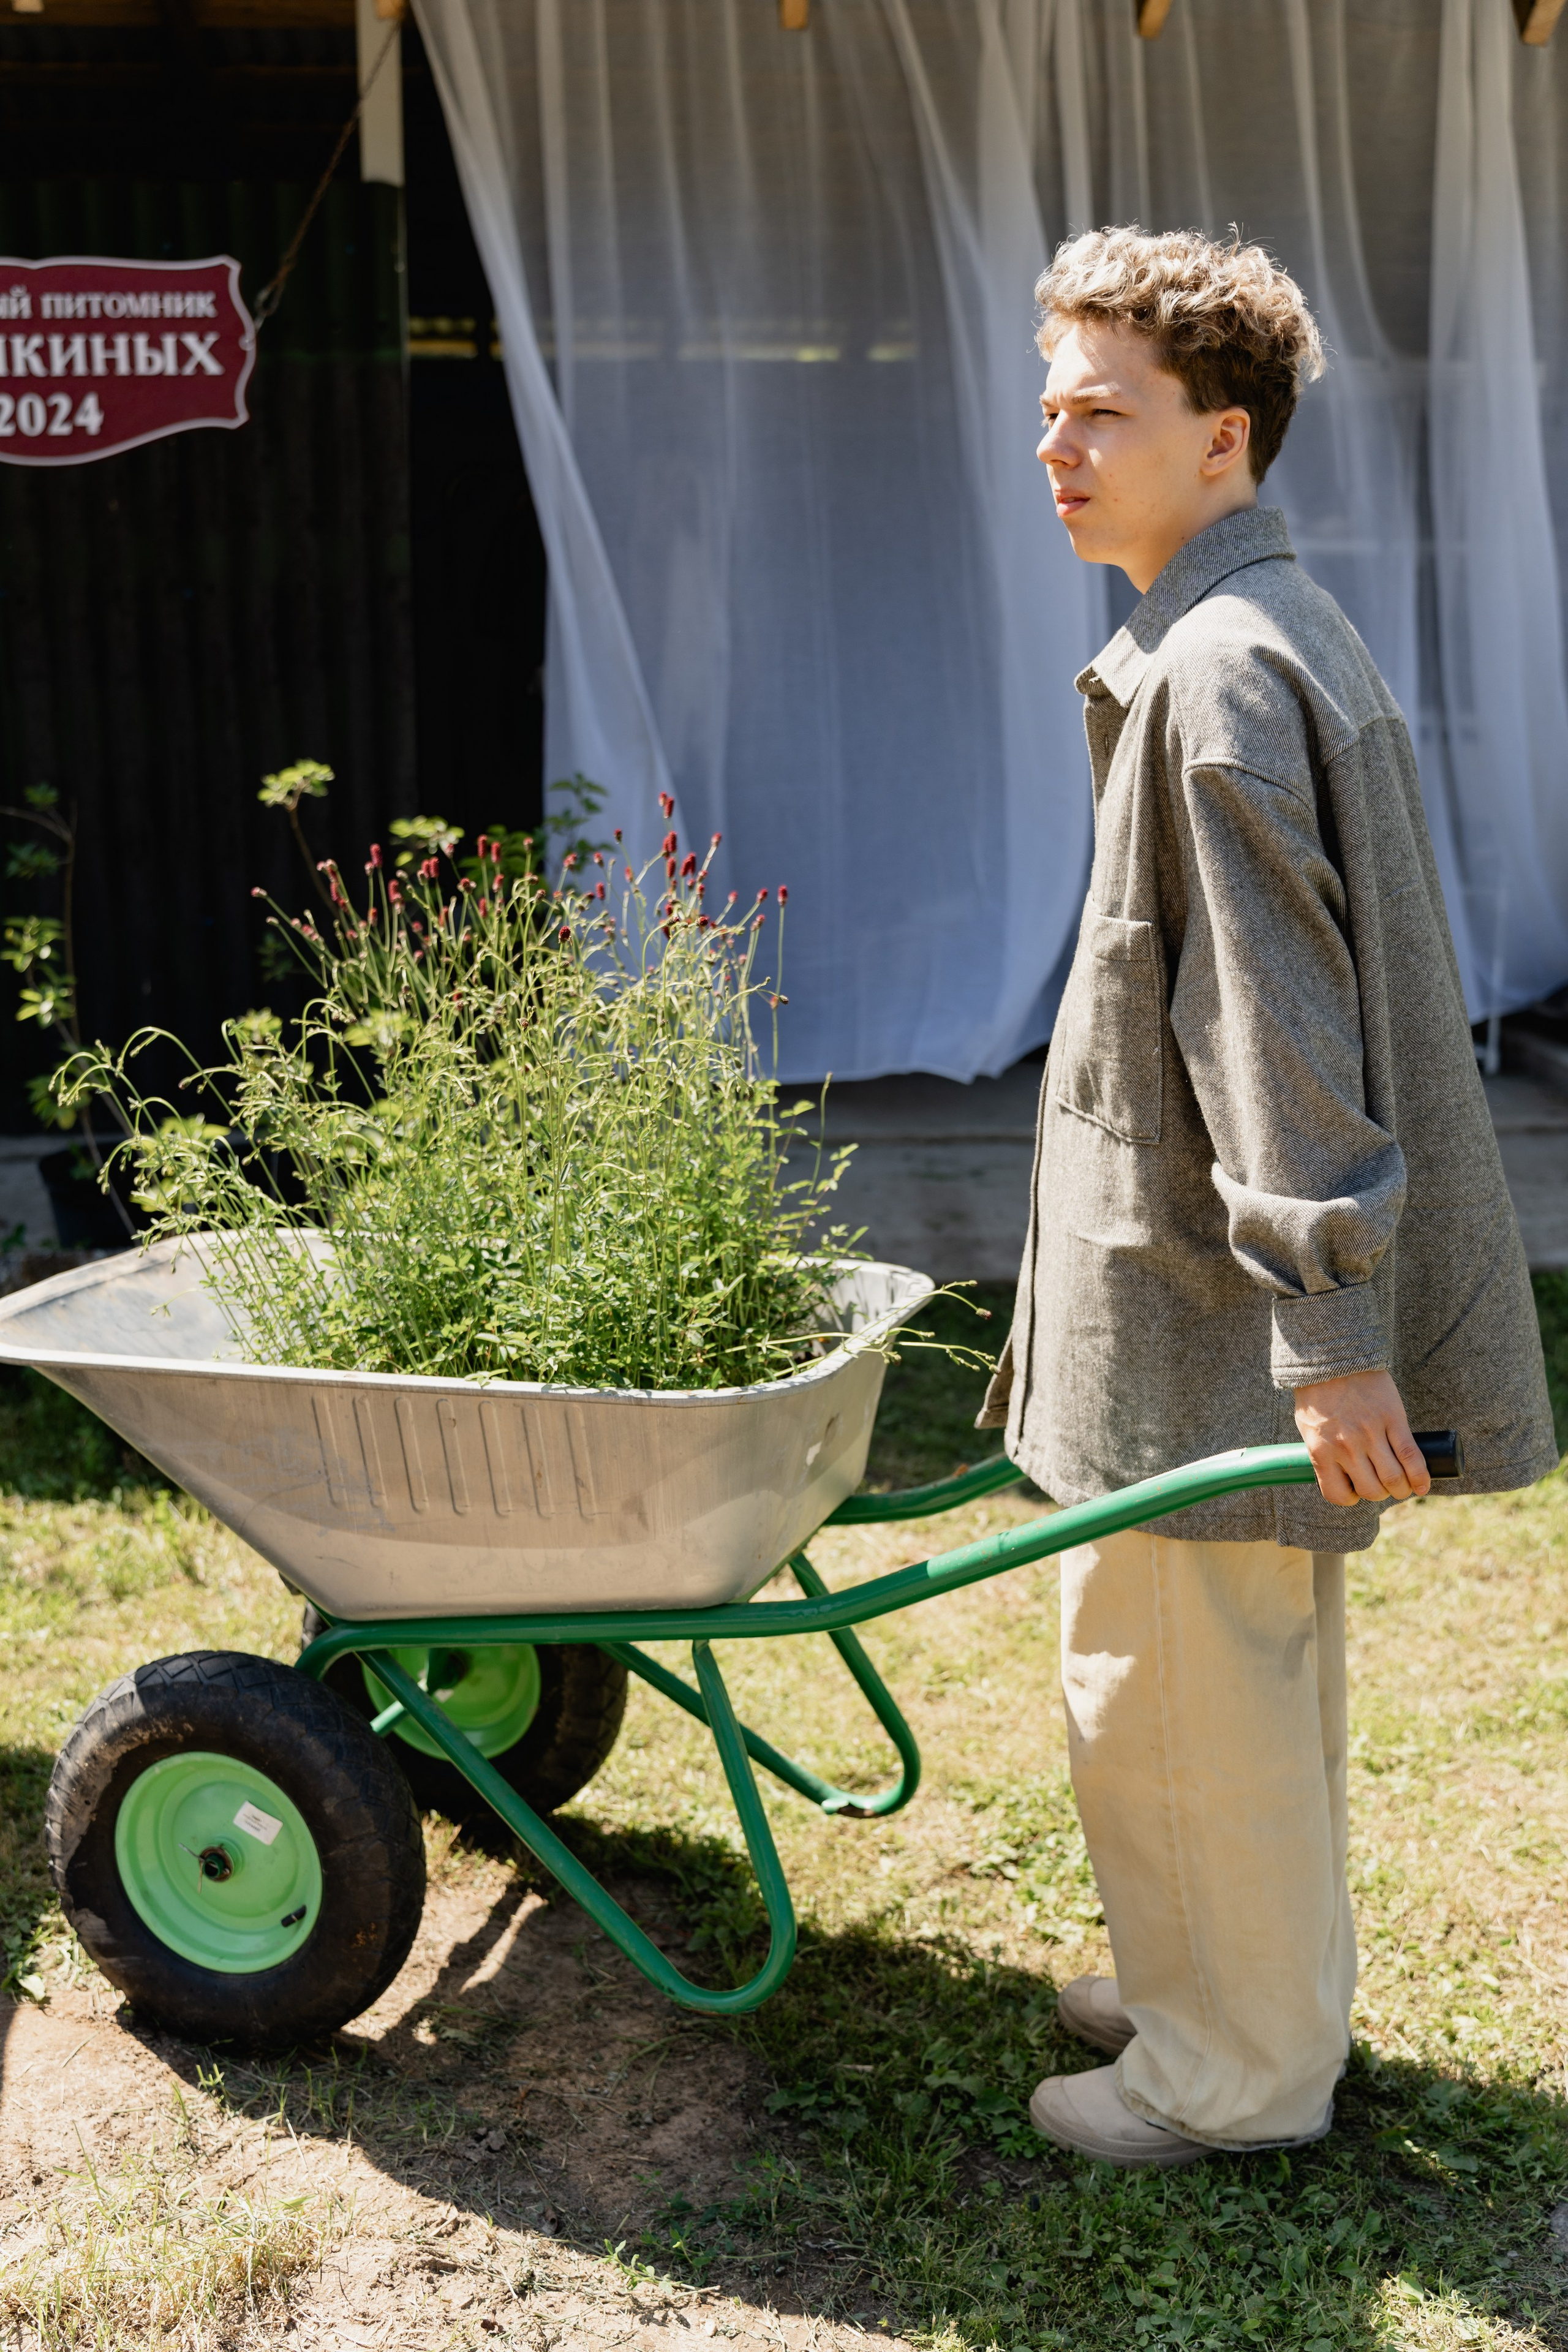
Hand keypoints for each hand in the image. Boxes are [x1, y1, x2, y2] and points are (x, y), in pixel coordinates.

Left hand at [1293, 1369, 1431, 1505]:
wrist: (1332, 1356)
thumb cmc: (1317, 1392)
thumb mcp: (1307, 1426)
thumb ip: (1320, 1450)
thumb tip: (1334, 1471)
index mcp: (1321, 1451)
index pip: (1337, 1494)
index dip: (1350, 1497)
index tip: (1356, 1491)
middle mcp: (1346, 1447)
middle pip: (1372, 1489)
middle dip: (1381, 1494)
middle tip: (1384, 1486)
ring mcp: (1370, 1434)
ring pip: (1394, 1478)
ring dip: (1402, 1489)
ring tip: (1404, 1485)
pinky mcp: (1393, 1420)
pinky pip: (1411, 1456)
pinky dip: (1420, 1476)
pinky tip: (1423, 1485)